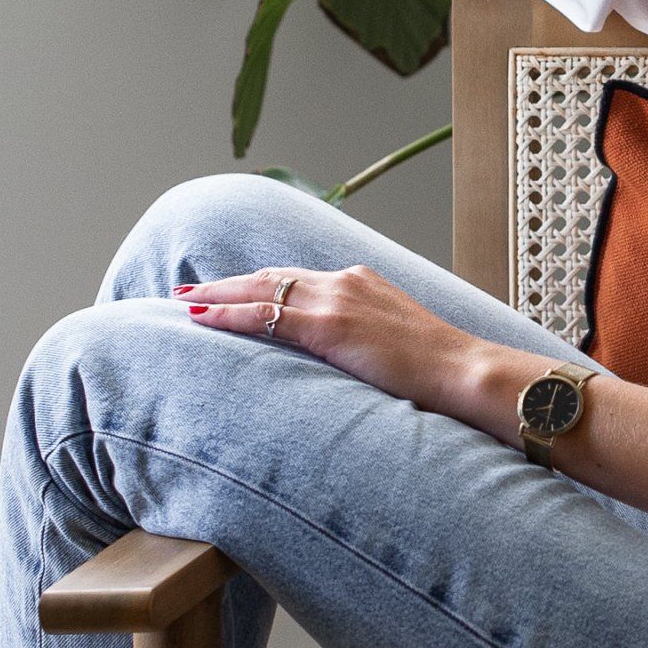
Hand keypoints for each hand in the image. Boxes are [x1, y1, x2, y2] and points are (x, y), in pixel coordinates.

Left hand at [176, 266, 489, 418]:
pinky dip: (229, 314)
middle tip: (190, 291)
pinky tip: (204, 318)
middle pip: (270, 276)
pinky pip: (265, 315)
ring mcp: (335, 299)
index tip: (232, 289)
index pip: (296, 277)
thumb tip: (348, 359)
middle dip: (226, 283)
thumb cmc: (437, 369)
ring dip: (217, 295)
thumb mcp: (395, 342)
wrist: (461, 370)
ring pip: (259, 289)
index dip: (259, 283)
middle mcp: (344, 280)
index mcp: (361, 281)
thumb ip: (364, 339)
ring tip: (185, 302)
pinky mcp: (329, 325)